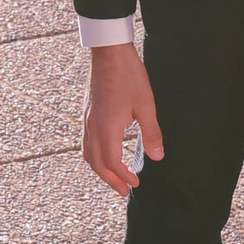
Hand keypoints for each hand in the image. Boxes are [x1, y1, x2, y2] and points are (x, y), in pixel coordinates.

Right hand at [82, 42, 163, 196]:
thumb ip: (151, 133)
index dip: (124, 177)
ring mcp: (87, 120)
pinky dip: (94, 155)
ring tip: (113, 176)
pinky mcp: (87, 113)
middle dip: (110, 180)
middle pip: (96, 164)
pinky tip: (104, 153)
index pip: (112, 163)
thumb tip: (157, 156)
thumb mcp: (146, 105)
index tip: (135, 184)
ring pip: (88, 154)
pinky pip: (86, 142)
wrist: (109, 53)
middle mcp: (93, 127)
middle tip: (123, 190)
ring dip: (100, 169)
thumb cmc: (128, 76)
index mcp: (107, 128)